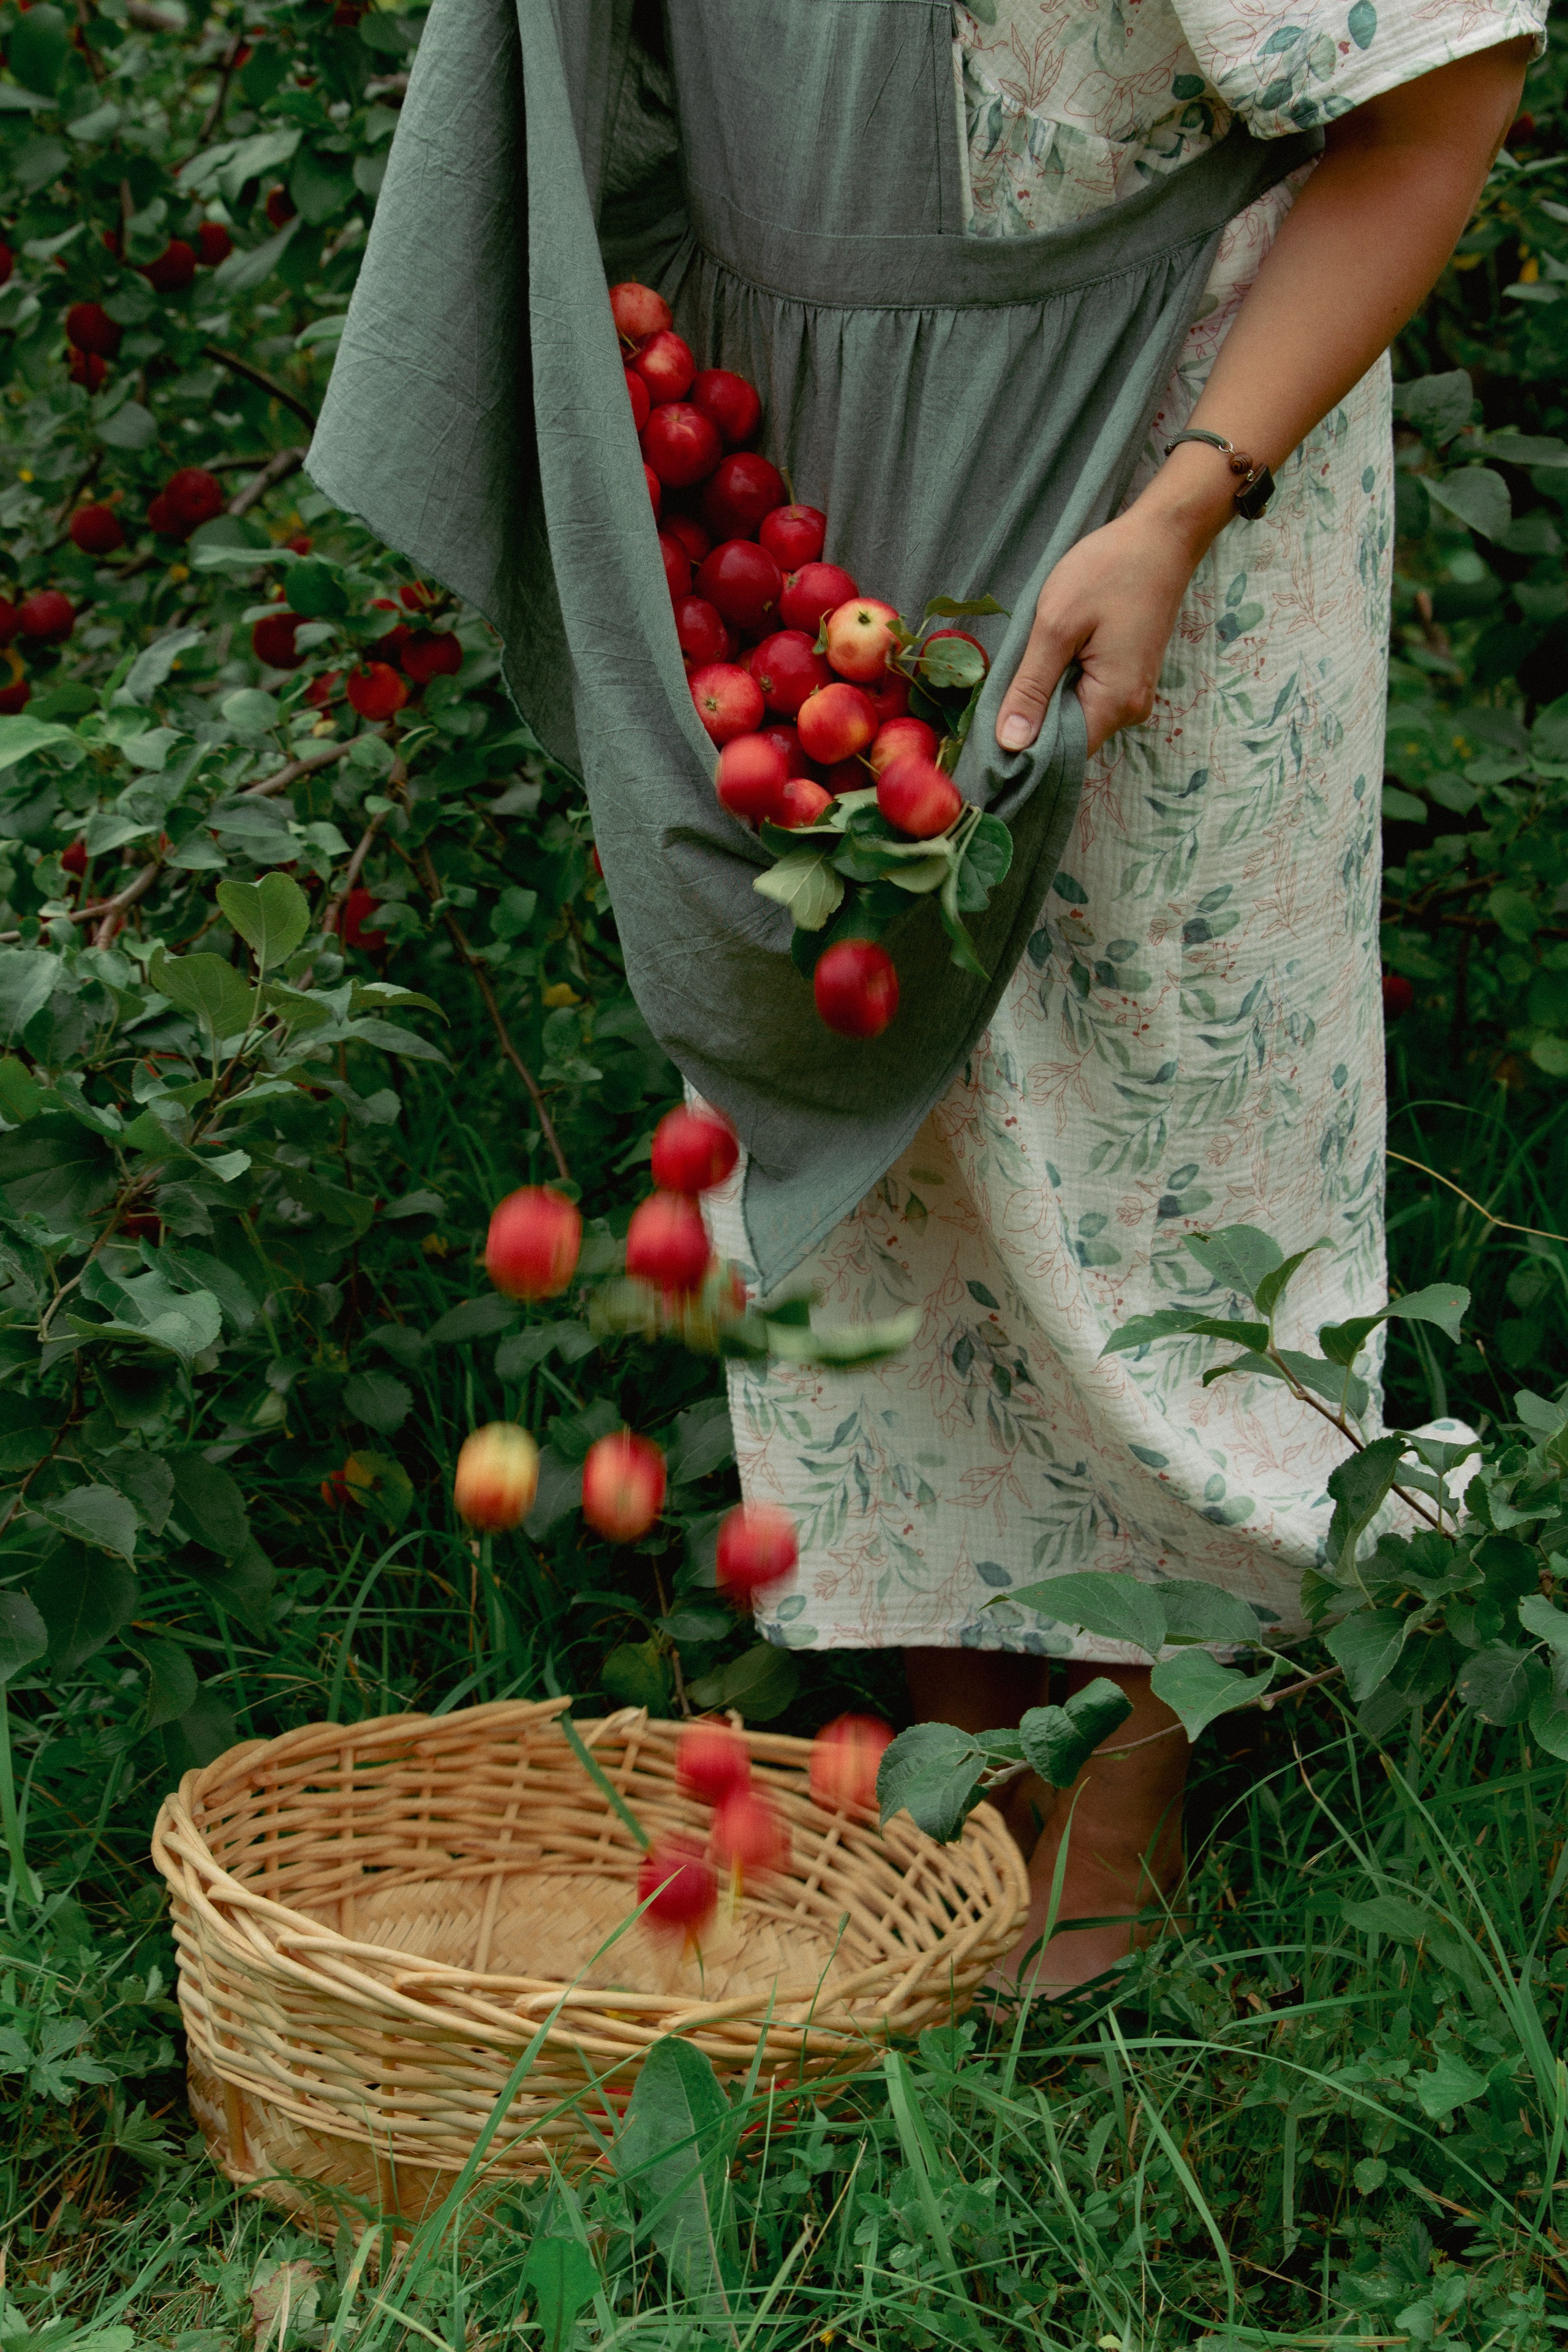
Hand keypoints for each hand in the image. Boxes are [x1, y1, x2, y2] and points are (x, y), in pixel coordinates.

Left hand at [994, 499, 1206, 758]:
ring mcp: (1132, 695)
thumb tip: (1010, 744)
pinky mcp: (1128, 678)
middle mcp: (1130, 710)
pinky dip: (1061, 688)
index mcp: (1114, 703)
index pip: (1060, 755)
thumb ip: (1031, 688)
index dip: (1021, 751)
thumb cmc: (1108, 570)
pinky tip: (1045, 665)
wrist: (1160, 537)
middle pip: (1068, 740)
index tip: (984, 740)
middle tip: (993, 699)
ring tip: (1019, 675)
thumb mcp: (1056, 625)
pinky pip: (1087, 698)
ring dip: (1045, 703)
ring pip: (1075, 718)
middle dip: (1030, 725)